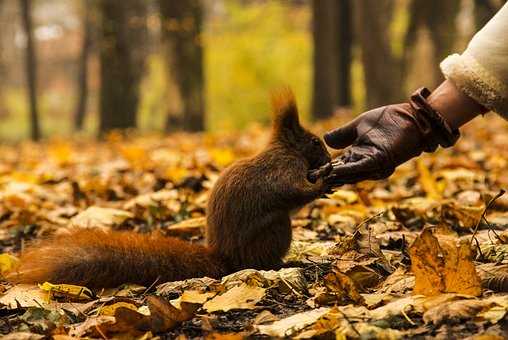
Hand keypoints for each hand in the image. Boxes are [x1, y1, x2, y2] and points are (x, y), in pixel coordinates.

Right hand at [323, 88, 460, 185]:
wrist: (413, 116)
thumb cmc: (390, 120)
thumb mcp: (359, 125)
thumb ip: (343, 134)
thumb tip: (325, 140)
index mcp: (358, 153)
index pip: (338, 164)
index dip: (325, 169)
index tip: (310, 172)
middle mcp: (364, 162)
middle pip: (343, 173)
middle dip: (328, 177)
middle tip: (310, 179)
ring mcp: (373, 163)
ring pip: (351, 174)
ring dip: (336, 177)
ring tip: (320, 178)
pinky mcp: (382, 160)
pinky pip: (362, 168)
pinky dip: (349, 171)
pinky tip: (336, 171)